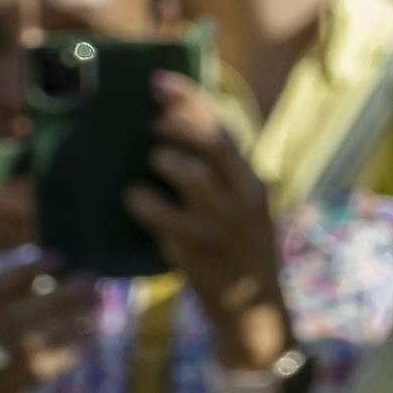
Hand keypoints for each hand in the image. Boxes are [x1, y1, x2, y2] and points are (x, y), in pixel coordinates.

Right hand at [0, 259, 98, 392]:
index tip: (58, 259)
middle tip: (92, 282)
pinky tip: (87, 339)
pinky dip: (63, 354)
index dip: (21, 272)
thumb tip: (45, 278)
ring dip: (67, 325)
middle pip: (9, 316)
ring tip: (97, 309)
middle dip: (54, 298)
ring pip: (26, 346)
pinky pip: (35, 373)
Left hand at [131, 80, 285, 360]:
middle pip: (208, 141)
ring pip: (183, 170)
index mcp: (254, 184)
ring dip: (159, 162)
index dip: (190, 98)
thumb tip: (173, 131)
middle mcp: (243, 198)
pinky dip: (139, 200)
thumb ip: (219, 175)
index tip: (159, 82)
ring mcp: (220, 223)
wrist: (252, 310)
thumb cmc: (237, 253)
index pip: (224, 127)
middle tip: (152, 126)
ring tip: (152, 170)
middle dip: (175, 124)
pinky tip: (138, 203)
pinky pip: (155, 209)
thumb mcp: (243, 209)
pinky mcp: (194, 246)